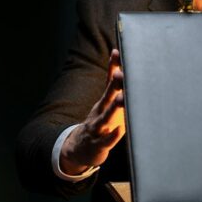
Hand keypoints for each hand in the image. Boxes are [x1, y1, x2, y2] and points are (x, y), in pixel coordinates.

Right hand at [60, 49, 125, 174]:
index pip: (109, 82)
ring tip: (120, 98)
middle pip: (107, 96)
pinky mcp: (99, 144)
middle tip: (122, 73)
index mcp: (104, 103)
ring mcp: (99, 128)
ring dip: (113, 108)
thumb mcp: (107, 105)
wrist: (79, 149)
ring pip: (106, 117)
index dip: (113, 68)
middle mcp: (100, 112)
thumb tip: (121, 65)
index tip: (117, 52)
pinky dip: (113, 135)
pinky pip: (107, 140)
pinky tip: (119, 129)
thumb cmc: (101, 123)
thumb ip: (115, 87)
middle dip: (115, 85)